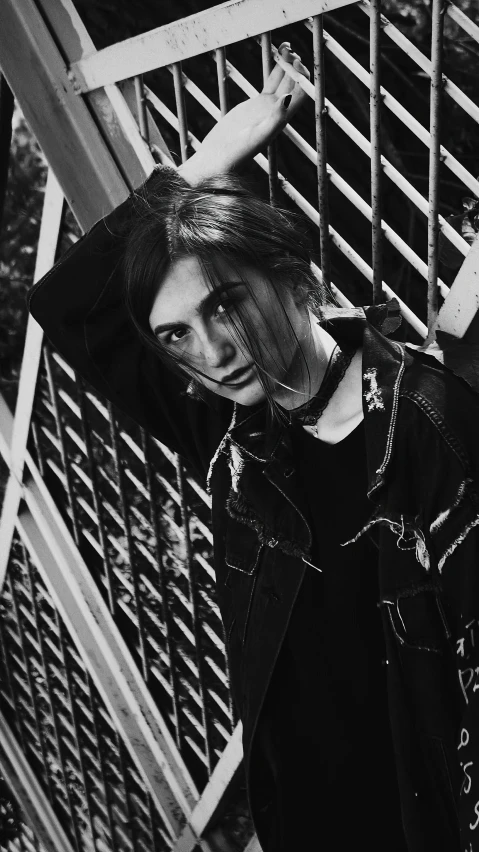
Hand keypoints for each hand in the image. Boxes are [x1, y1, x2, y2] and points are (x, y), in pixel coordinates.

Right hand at [179, 43, 309, 185]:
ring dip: (287, 65)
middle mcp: (279, 113)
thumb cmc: (237, 152)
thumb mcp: (257, 135)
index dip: (301, 78)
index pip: (299, 95)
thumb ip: (274, 118)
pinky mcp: (256, 104)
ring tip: (286, 46)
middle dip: (295, 67)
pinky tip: (277, 56)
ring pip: (283, 81)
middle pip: (293, 86)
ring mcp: (268, 107)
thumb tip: (289, 97)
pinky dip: (275, 69)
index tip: (296, 62)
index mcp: (282, 120)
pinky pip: (271, 83)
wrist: (219, 156)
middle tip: (291, 51)